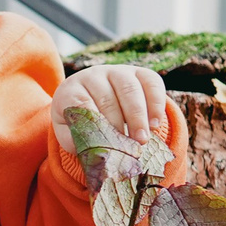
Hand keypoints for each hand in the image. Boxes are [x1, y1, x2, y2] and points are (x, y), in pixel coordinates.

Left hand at [52, 64, 167, 153]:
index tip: (107, 144)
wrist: (95, 99)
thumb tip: (92, 154)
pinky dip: (155, 104)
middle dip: (119, 125)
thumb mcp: (70, 131)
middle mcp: (93, 75)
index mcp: (72, 90)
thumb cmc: (81, 120)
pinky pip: (151, 83)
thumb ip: (73, 140)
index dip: (96, 125)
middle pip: (108, 99)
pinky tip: (155, 125)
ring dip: (138, 116)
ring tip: (142, 139)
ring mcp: (117, 71)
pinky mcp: (139, 72)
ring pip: (130, 89)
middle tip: (128, 146)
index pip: (81, 104)